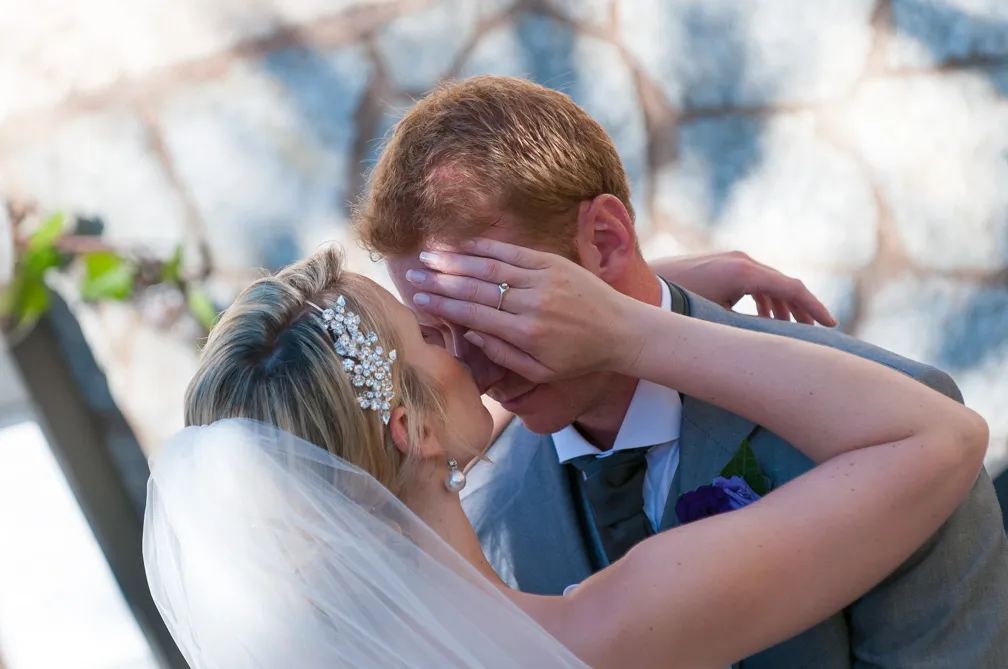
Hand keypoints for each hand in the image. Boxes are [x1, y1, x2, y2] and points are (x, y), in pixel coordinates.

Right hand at [407, 239, 635, 381]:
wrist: (621, 331)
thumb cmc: (578, 357)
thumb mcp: (540, 371)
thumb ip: (502, 354)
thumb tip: (469, 333)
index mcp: (526, 334)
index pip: (474, 315)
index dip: (443, 305)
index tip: (418, 298)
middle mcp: (532, 304)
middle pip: (475, 289)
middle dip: (440, 281)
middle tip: (411, 275)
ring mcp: (543, 280)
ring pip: (490, 268)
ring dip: (456, 260)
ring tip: (428, 256)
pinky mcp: (553, 263)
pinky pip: (513, 253)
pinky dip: (486, 248)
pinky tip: (464, 246)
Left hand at [651, 251, 835, 325]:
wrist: (641, 287)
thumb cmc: (676, 306)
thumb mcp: (716, 321)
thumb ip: (746, 329)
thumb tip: (770, 349)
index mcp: (743, 271)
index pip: (792, 287)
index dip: (815, 308)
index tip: (831, 326)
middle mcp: (740, 260)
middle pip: (784, 284)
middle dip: (802, 310)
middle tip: (817, 335)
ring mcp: (730, 260)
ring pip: (769, 284)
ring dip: (782, 307)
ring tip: (794, 331)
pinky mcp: (720, 266)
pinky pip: (752, 283)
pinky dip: (764, 300)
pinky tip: (766, 320)